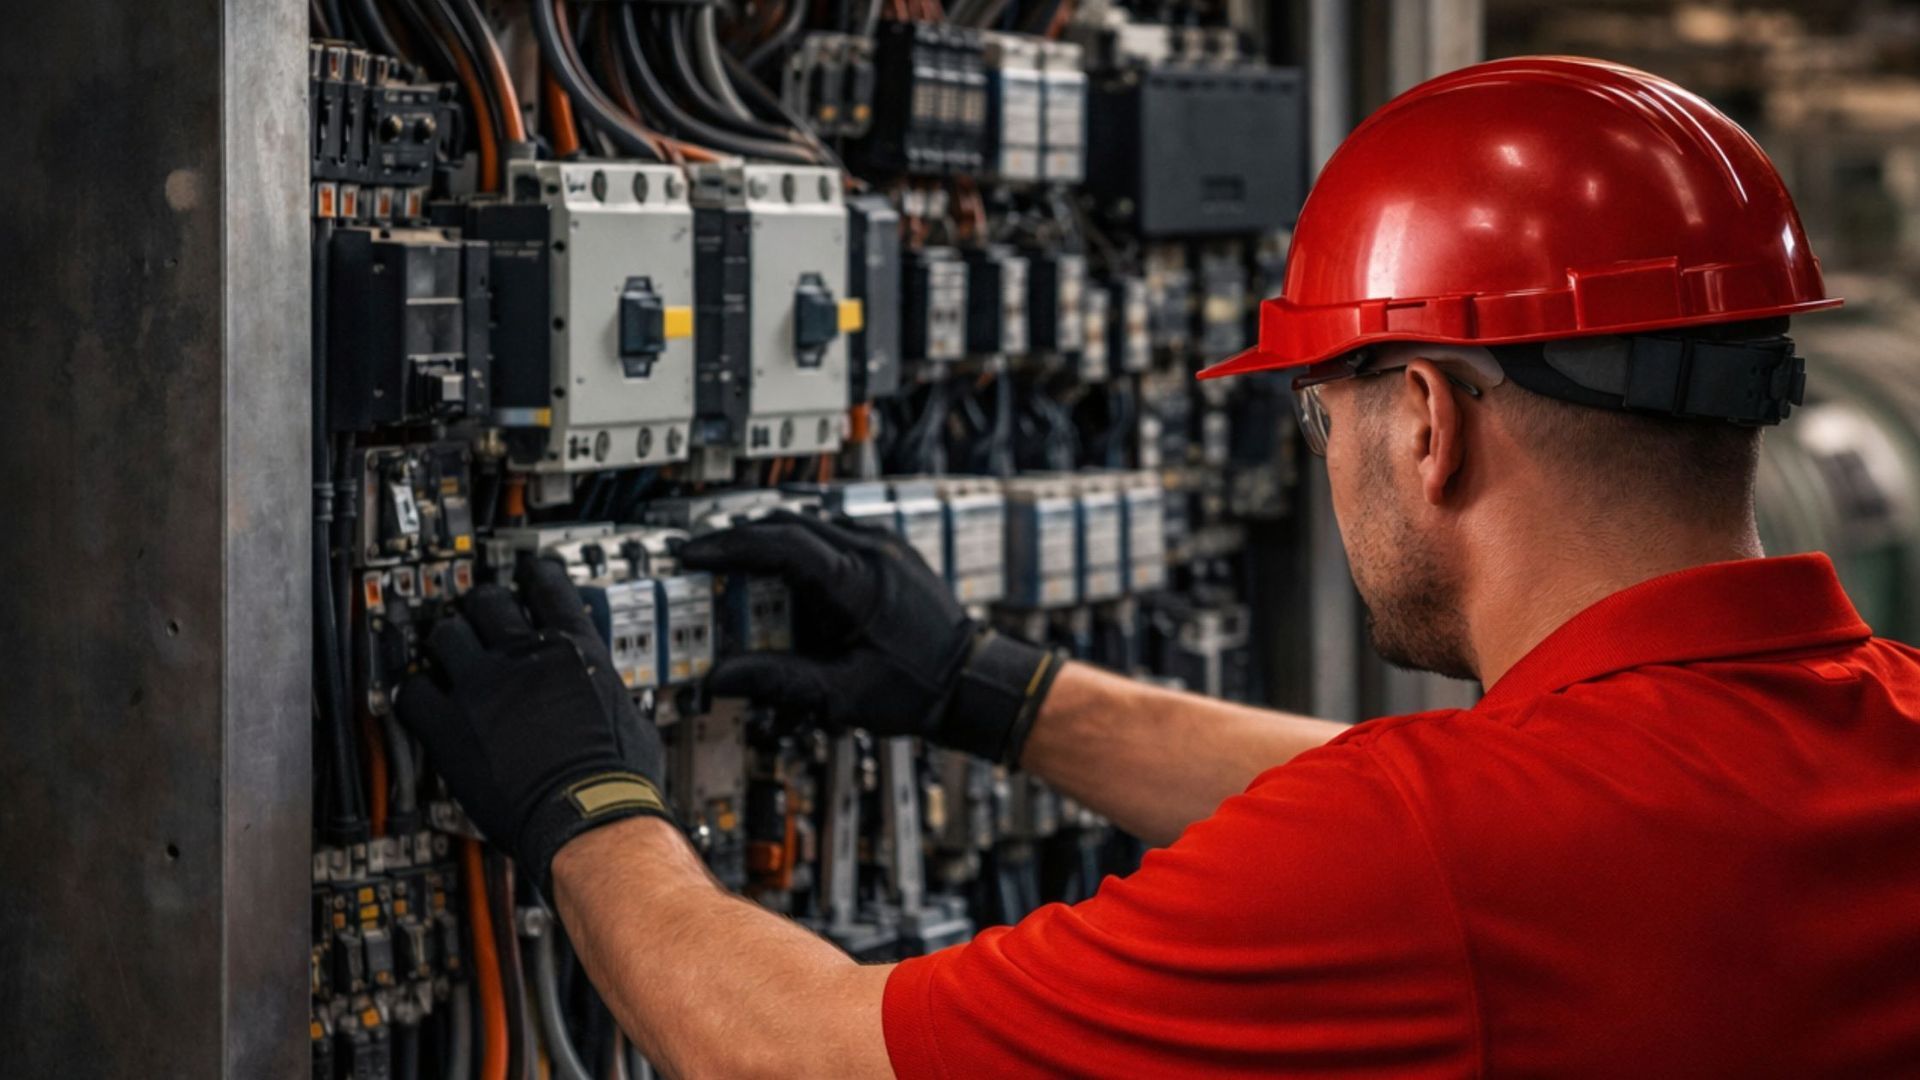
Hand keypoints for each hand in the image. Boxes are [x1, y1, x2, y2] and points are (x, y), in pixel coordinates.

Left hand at [397, 559, 670, 892]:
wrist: (591, 818)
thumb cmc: (618, 781)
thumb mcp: (628, 711)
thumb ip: (600, 685)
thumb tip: (600, 687)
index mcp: (574, 649)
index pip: (547, 585)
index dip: (532, 574)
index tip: (525, 575)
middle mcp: (524, 657)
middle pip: (487, 601)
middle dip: (482, 609)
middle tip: (480, 622)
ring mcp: (482, 688)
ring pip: (444, 635)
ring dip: (446, 645)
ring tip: (447, 659)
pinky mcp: (448, 725)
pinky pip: (411, 691)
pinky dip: (414, 694)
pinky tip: (422, 702)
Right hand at [677, 510, 1062, 762]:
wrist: (975, 681)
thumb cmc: (920, 690)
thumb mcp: (842, 696)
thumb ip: (778, 681)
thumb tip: (721, 678)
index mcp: (859, 583)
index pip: (781, 543)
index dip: (730, 546)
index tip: (695, 555)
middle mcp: (873, 552)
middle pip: (789, 523)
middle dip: (741, 540)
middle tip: (706, 564)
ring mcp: (885, 546)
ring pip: (812, 523)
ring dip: (772, 542)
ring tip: (740, 574)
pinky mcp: (891, 552)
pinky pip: (835, 534)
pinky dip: (803, 549)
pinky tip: (789, 581)